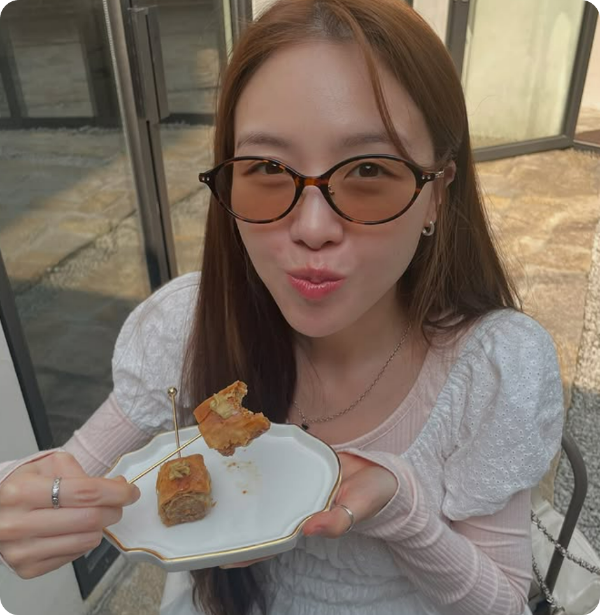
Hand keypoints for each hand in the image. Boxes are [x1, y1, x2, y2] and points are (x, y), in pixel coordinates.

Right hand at [0, 452, 139, 578]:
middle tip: (118, 502)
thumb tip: (116, 485)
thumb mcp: (49, 465)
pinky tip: (75, 528)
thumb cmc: (23, 485)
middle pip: (90, 519)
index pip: (86, 493)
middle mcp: (18, 523)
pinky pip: (75, 556)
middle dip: (115, 509)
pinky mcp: (27, 568)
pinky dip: (84, 540)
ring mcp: (22, 549)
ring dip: (101, 526)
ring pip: (86, 540)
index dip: (116, 492)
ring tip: (94, 514)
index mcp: (23, 491)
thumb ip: (82, 473)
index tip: (130, 491)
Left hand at [216, 453, 396, 568]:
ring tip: (218, 492)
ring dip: (248, 494)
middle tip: (208, 523)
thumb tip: (307, 529)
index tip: (223, 557)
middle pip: (264, 517)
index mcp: (307, 522)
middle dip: (239, 523)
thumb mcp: (356, 511)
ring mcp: (298, 486)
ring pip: (269, 493)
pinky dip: (267, 465)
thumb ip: (336, 522)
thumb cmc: (370, 497)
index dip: (250, 550)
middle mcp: (298, 506)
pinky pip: (282, 468)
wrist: (380, 472)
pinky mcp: (302, 466)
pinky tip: (249, 457)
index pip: (274, 540)